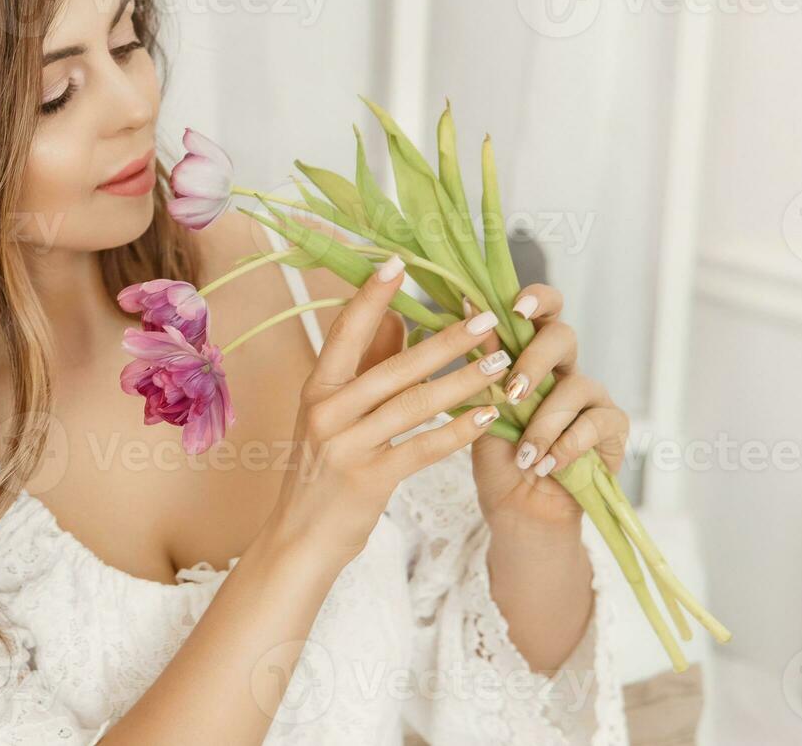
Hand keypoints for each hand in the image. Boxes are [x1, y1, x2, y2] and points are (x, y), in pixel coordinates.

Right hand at [263, 254, 514, 575]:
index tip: (400, 262)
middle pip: (394, 367)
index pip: (345, 332)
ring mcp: (346, 445)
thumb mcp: (331, 416)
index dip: (371, 296)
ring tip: (501, 364)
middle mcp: (327, 411)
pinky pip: (422, 448)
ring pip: (415, 404)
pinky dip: (457, 431)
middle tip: (485, 317)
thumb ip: (363, 369)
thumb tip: (394, 321)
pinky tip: (488, 417)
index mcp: (316, 388)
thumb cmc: (322, 472)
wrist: (300, 538)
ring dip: (463, 382)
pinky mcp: (369, 479)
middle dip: (445, 340)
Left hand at [470, 283, 630, 531]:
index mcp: (530, 357)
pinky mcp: (613, 426)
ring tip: (525, 454)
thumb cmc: (496, 457)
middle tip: (513, 393)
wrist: (517, 509)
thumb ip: (481, 365)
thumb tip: (469, 312)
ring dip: (544, 423)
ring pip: (576, 385)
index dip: (537, 299)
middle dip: (535, 361)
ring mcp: (592, 396)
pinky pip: (595, 422)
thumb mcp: (480, 409)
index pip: (543, 311)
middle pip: (564, 335)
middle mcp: (564, 369)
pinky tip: (547, 465)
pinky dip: (566, 446)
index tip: (515, 308)